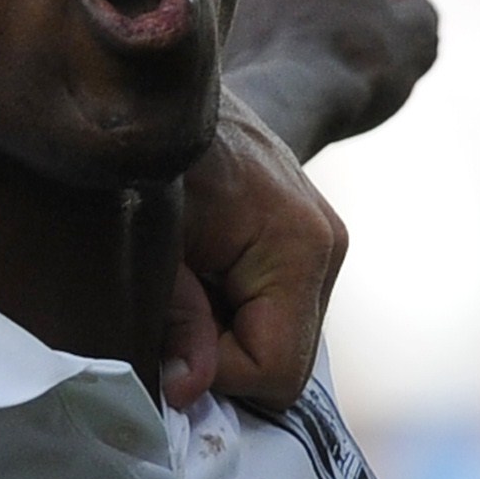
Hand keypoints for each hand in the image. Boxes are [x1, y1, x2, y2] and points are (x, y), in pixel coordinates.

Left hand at [165, 92, 346, 410]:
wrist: (176, 86)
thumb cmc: (157, 160)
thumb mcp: (152, 243)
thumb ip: (174, 320)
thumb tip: (186, 392)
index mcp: (298, 247)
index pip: (275, 372)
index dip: (216, 375)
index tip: (167, 341)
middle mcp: (328, 247)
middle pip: (286, 365)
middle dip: (224, 359)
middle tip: (171, 316)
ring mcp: (326, 244)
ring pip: (282, 344)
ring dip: (228, 337)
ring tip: (185, 287)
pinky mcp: (311, 242)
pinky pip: (278, 313)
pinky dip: (237, 315)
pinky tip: (202, 279)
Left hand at [222, 0, 439, 158]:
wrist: (277, 104)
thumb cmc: (351, 62)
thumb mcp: (414, 38)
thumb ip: (416, 14)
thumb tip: (404, 11)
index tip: (349, 36)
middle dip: (298, 6)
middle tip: (313, 56)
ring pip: (248, 2)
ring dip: (263, 28)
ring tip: (279, 74)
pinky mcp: (178, 16)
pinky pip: (214, 30)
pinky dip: (232, 51)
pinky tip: (247, 83)